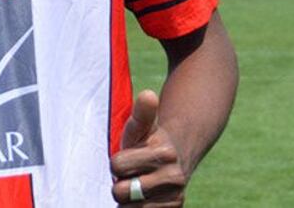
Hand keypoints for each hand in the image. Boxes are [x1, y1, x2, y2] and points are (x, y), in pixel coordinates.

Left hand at [110, 90, 188, 206]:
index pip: (116, 166)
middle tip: (131, 174)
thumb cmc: (149, 141)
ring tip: (137, 184)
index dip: (116, 163)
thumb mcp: (142, 126)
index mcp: (164, 154)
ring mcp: (175, 197)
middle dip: (121, 182)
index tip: (127, 158)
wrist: (177, 157)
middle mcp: (174, 178)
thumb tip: (148, 94)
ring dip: (128, 198)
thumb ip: (141, 113)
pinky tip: (142, 198)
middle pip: (121, 192)